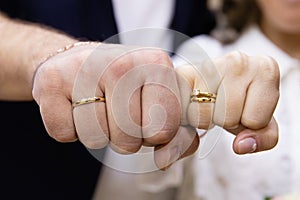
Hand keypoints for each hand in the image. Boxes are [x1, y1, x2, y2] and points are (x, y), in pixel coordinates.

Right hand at [33, 42, 189, 168]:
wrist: (82, 60)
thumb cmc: (127, 86)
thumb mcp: (161, 103)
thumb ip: (177, 136)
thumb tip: (164, 161)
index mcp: (157, 64)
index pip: (162, 130)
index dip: (154, 135)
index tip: (147, 117)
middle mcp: (122, 63)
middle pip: (128, 140)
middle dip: (125, 138)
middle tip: (118, 111)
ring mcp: (84, 70)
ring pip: (95, 140)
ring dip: (98, 133)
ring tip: (98, 106)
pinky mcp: (51, 82)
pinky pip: (65, 134)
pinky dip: (71, 129)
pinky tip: (76, 105)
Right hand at [176, 51, 278, 154]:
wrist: (213, 82)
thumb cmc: (240, 101)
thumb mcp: (262, 122)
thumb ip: (264, 138)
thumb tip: (240, 146)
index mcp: (266, 68)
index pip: (255, 121)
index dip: (248, 123)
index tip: (245, 108)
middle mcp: (238, 60)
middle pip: (227, 119)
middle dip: (223, 120)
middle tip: (222, 106)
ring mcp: (208, 63)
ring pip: (202, 117)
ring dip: (202, 119)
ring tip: (207, 103)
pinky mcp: (181, 72)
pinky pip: (181, 111)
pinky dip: (183, 116)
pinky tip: (189, 102)